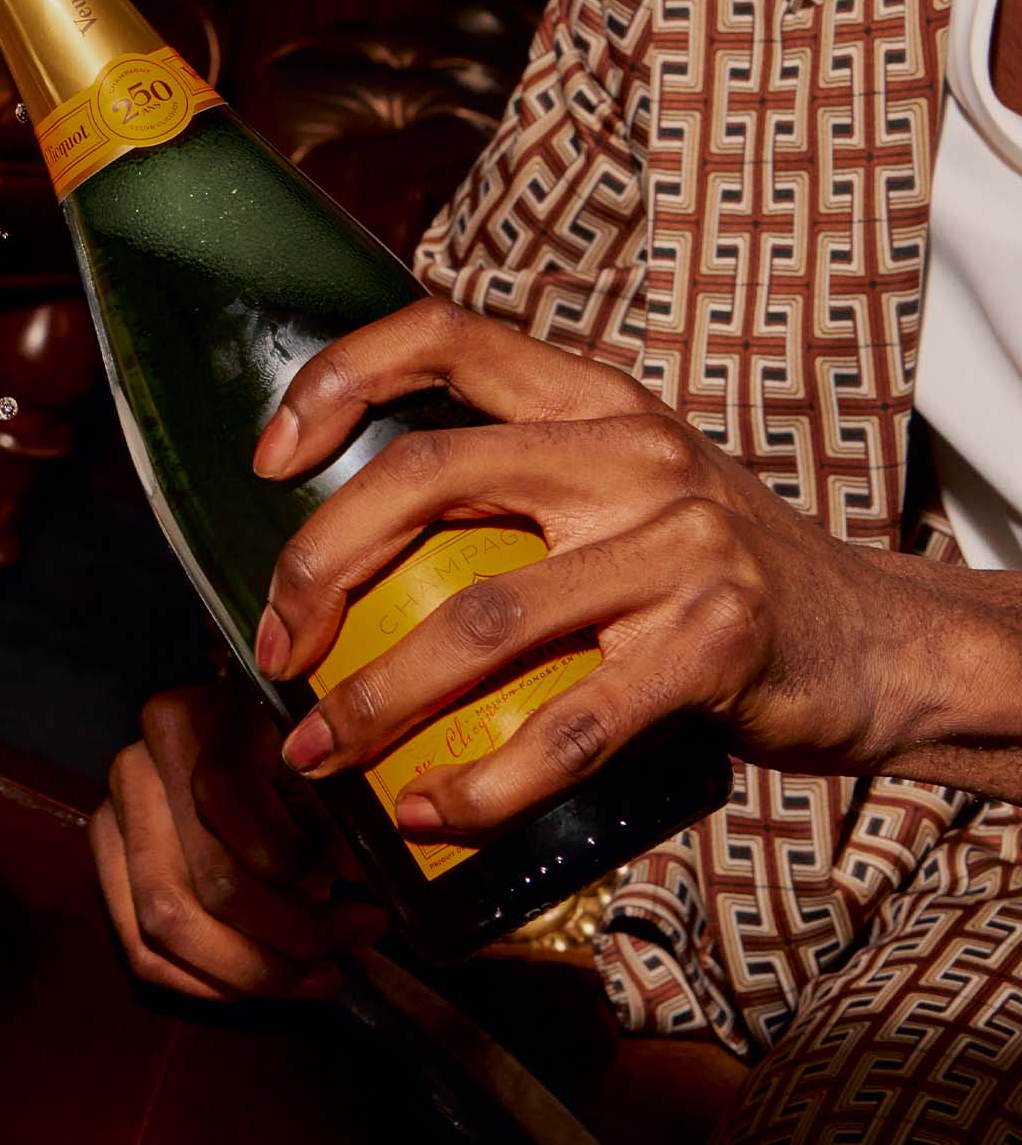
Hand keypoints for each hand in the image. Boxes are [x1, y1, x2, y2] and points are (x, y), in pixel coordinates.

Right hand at [90, 684, 385, 998]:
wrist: (221, 740)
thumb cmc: (284, 749)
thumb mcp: (313, 755)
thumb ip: (333, 807)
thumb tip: (354, 873)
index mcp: (185, 721)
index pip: (225, 796)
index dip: (294, 859)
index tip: (362, 891)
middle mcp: (135, 766)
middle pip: (205, 880)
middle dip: (292, 934)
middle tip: (350, 942)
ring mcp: (110, 818)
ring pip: (165, 926)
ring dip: (253, 971)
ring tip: (319, 972)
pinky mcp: (105, 869)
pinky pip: (142, 952)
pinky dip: (211, 984)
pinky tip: (268, 981)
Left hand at [249, 299, 1004, 834]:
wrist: (878, 646)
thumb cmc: (707, 578)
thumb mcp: (620, 491)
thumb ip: (509, 489)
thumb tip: (337, 560)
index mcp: (591, 400)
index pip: (443, 333)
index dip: (336, 379)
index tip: (266, 458)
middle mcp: (631, 453)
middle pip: (426, 474)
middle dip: (319, 567)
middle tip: (274, 649)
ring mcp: (680, 546)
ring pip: (482, 618)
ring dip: (377, 700)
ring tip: (318, 753)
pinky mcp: (716, 646)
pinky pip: (571, 725)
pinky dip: (485, 782)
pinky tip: (430, 811)